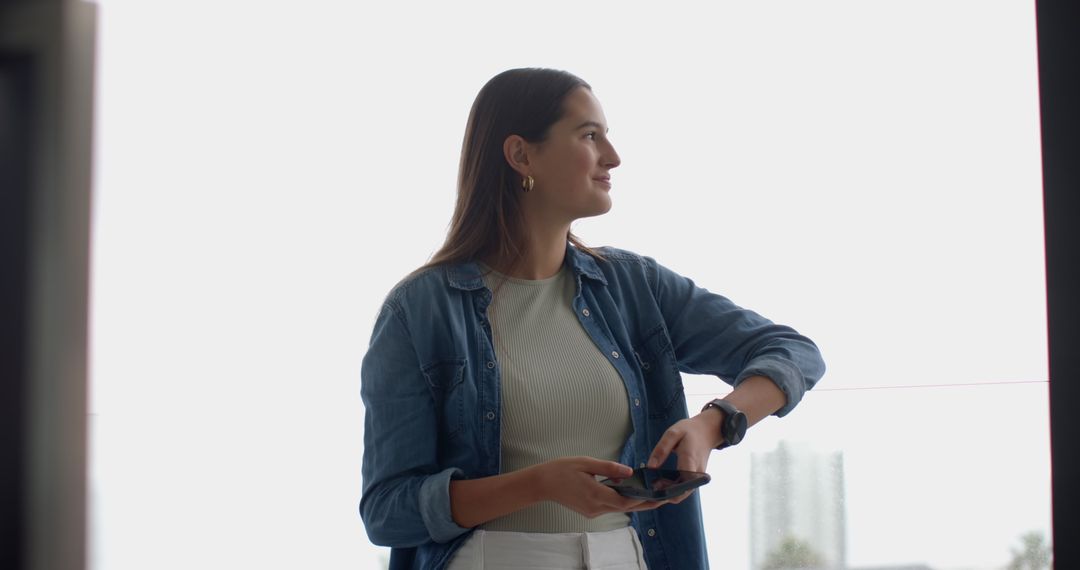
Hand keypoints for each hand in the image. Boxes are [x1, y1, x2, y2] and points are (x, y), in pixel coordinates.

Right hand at [532, 456, 672, 517]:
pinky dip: (622, 500)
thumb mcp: (586, 462)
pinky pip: (610, 506)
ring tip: (652, 493)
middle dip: (645, 503)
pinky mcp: (590, 511)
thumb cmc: (562, 469)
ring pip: (618, 508)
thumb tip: (630, 472)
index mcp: (594, 494)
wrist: (542, 483)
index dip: (642, 499)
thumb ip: (609, 467)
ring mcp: (592, 511)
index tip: (658, 495)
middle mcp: (595, 507)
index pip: (624, 501)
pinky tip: (630, 493)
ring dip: (635, 502)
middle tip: (664, 498)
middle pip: (625, 507)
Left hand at [645, 412, 723, 503]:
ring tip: (651, 488)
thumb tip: (651, 467)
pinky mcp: (694, 478)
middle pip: (680, 494)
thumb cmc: (689, 431)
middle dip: (663, 496)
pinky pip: (683, 488)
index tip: (652, 489)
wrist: (707, 431)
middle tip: (646, 492)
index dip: (667, 491)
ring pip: (681, 494)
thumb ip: (661, 449)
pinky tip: (659, 483)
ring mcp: (697, 477)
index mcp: (690, 460)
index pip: (681, 485)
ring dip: (666, 494)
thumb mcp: (672, 433)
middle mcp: (696, 473)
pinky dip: (672, 489)